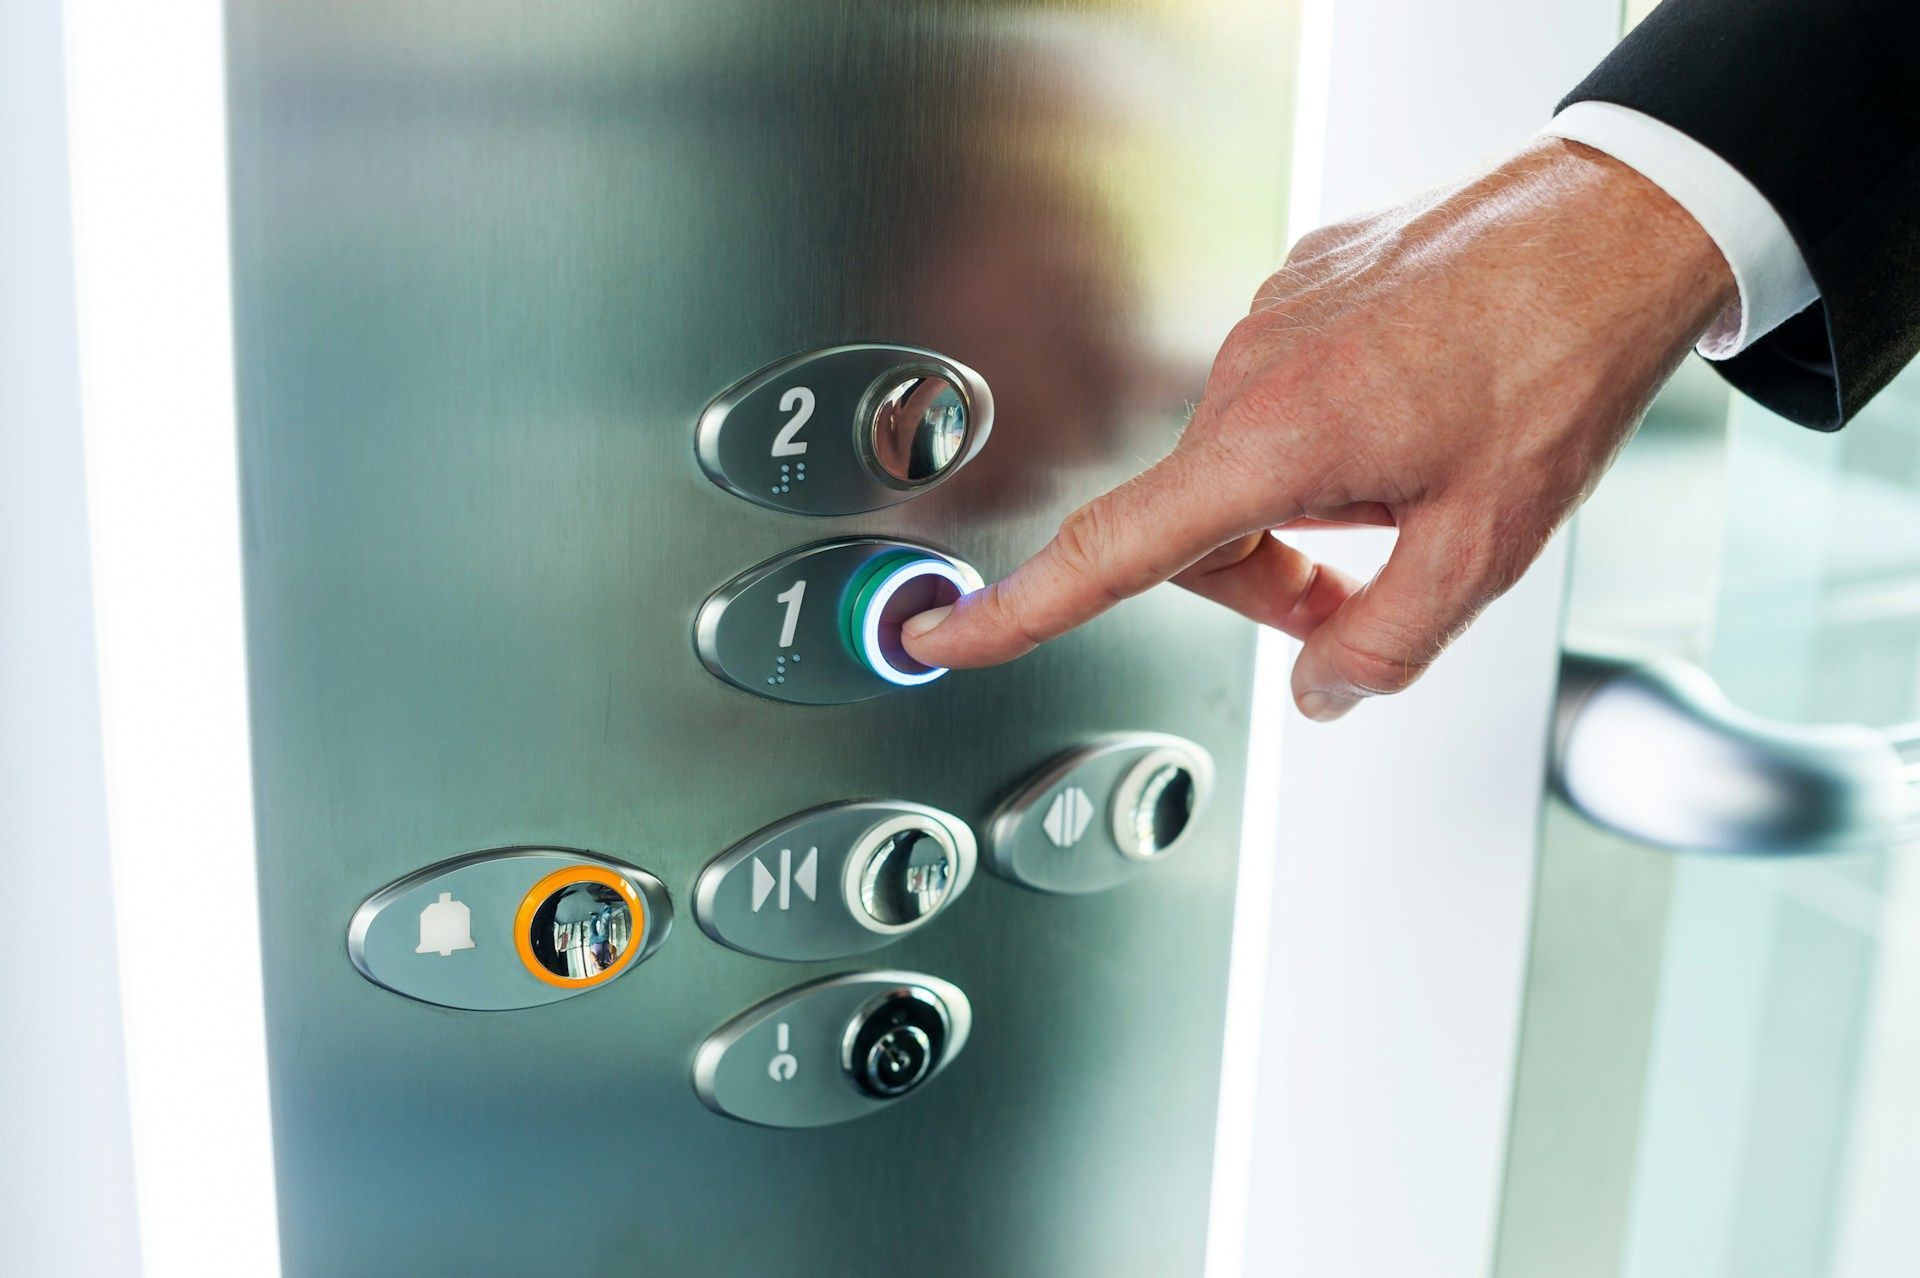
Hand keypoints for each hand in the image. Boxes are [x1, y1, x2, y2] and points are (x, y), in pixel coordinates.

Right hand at [901, 139, 1735, 719]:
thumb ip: (1384, 644)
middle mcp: (1246, 371)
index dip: (1018, 611)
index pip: (1111, 550)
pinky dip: (1322, 436)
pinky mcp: (1298, 284)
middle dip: (1262, 580)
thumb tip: (1322, 692)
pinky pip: (1275, 392)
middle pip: (1193, 524)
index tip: (945, 634)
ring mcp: (1268, 317)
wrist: (1612, 226)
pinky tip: (1407, 420)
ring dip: (1300, 506)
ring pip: (1238, 460)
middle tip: (1358, 597)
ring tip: (1407, 489)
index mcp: (1272, 441)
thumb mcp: (1483, 546)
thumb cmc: (1555, 365)